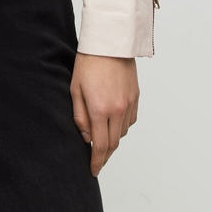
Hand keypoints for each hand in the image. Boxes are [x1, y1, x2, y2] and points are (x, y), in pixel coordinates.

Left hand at [70, 53, 139, 176]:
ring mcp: (129, 104)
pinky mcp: (136, 97)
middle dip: (104, 155)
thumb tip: (86, 138)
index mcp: (100, 109)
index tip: (93, 170)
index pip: (100, 146)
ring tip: (102, 138)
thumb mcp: (75, 89)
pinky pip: (130, 120)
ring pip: (122, 133)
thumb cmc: (88, 62)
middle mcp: (118, 110)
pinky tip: (113, 122)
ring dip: (112, 139)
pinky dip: (122, 126)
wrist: (110, 41)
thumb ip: (80, 117)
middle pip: (113, 144)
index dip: (97, 161)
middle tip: (97, 160)